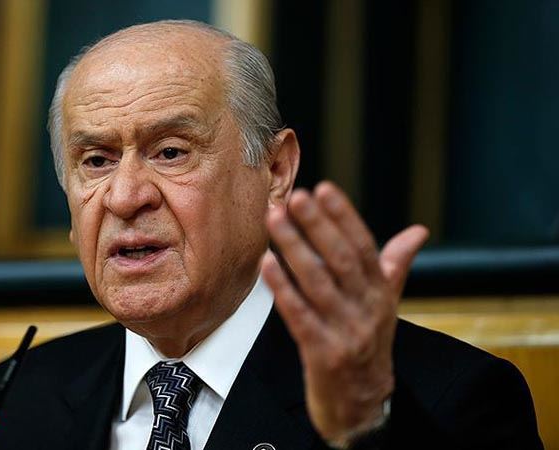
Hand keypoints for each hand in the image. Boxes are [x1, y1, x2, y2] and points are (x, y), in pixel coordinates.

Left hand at [261, 181, 427, 441]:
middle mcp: (367, 309)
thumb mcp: (386, 304)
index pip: (365, 247)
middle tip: (295, 197)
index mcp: (381, 293)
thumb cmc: (369, 344)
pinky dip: (283, 289)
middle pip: (342, 261)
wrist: (363, 403)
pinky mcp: (322, 353)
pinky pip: (300, 316)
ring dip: (295, 249)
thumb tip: (419, 231)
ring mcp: (346, 332)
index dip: (344, 217)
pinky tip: (267, 264)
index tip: (324, 189)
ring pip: (318, 284)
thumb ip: (395, 264)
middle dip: (318, 226)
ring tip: (276, 221)